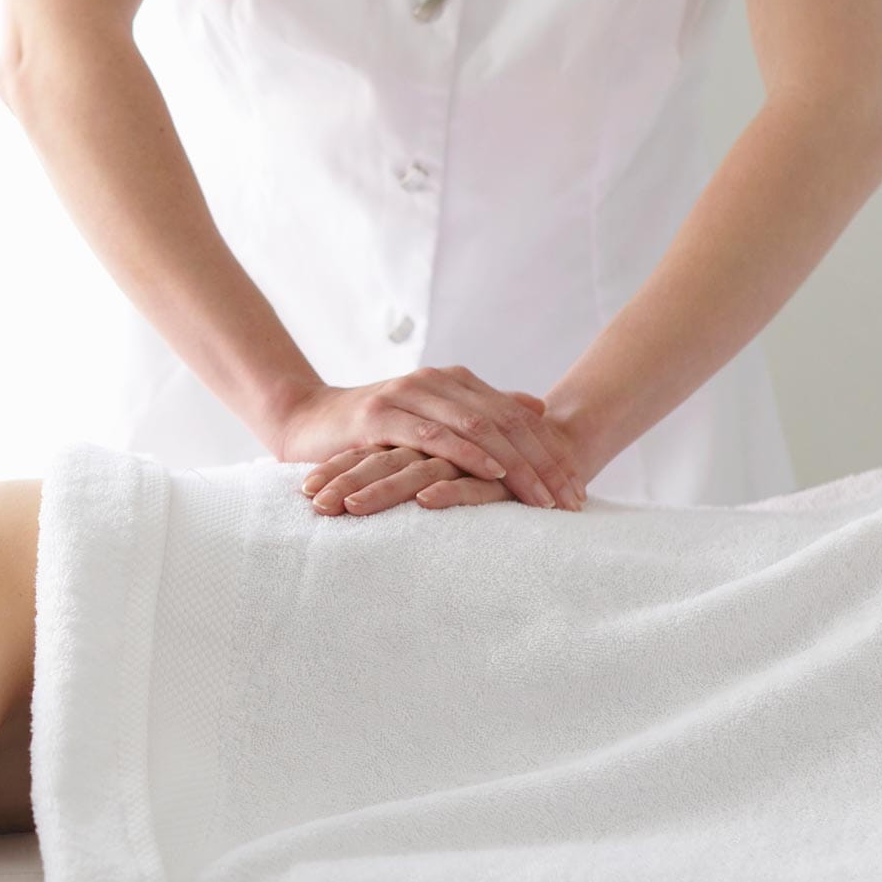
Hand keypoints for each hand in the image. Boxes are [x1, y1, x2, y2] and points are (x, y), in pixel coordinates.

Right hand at [270, 370, 585, 511]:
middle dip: (545, 464)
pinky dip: (467, 455)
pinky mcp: (381, 416)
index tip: (579, 489)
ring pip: (478, 428)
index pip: (516, 418)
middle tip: (574, 499)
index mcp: (453, 382)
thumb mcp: (430, 420)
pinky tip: (493, 475)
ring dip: (517, 466)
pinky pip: (434, 436)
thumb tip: (535, 407)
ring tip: (544, 499)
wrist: (303, 421)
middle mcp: (436, 382)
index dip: (551, 453)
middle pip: (507, 423)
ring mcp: (408, 395)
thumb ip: (480, 411)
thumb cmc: (369, 430)